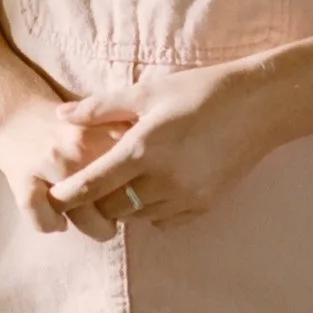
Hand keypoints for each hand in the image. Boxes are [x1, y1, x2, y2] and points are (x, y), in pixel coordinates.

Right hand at [0, 92, 138, 234]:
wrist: (14, 110)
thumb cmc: (66, 123)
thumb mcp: (103, 122)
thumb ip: (130, 142)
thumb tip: (161, 174)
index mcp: (101, 131)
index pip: (133, 171)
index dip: (144, 189)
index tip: (147, 194)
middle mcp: (77, 148)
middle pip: (111, 196)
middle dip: (123, 212)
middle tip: (127, 215)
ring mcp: (49, 164)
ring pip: (80, 211)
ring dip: (95, 226)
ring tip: (103, 228)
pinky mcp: (22, 178)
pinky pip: (41, 215)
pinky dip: (50, 224)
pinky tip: (59, 224)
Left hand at [45, 65, 277, 230]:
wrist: (260, 106)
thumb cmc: (201, 91)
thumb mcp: (148, 91)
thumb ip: (100, 108)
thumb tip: (61, 115)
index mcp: (142, 149)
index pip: (91, 185)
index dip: (66, 195)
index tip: (52, 196)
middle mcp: (162, 180)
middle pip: (112, 208)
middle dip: (97, 200)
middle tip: (94, 183)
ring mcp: (186, 196)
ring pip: (138, 216)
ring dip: (126, 204)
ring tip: (129, 179)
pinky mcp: (205, 204)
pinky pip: (165, 221)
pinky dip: (153, 210)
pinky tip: (158, 186)